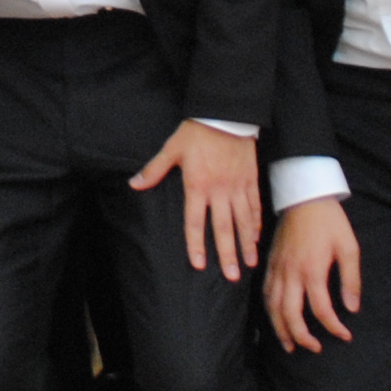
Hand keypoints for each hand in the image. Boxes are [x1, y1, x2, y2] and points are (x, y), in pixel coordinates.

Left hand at [133, 119, 262, 278]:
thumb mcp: (171, 149)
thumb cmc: (196, 132)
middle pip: (223, 228)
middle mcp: (219, 190)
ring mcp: (237, 186)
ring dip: (246, 243)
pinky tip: (256, 237)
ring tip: (249, 263)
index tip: (200, 264)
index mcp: (197, 185)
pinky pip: (254, 206)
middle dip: (227, 254)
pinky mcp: (250, 179)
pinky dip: (256, 223)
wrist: (226, 114)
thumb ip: (153, 170)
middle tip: (232, 276)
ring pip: (243, 221)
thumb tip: (134, 184)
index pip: (194, 222)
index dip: (196, 244)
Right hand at [264, 199, 363, 351]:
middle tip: (314, 349)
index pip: (321, 310)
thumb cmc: (330, 221)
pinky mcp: (270, 265)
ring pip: (273, 308)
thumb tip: (352, 308)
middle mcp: (291, 273)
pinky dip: (269, 312)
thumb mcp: (349, 247)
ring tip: (290, 346)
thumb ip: (350, 279)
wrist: (303, 196)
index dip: (334, 327)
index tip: (345, 336)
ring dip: (281, 330)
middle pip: (290, 315)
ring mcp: (277, 269)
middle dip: (302, 337)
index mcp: (312, 270)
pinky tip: (276, 321)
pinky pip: (265, 294)